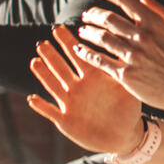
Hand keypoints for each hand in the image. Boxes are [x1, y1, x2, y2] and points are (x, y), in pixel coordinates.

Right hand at [27, 25, 147, 154]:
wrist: (125, 135)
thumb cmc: (128, 109)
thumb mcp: (128, 87)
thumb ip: (125, 68)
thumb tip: (131, 44)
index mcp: (93, 76)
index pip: (79, 55)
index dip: (69, 43)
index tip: (59, 28)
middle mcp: (78, 87)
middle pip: (61, 68)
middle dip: (52, 55)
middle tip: (42, 42)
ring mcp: (70, 103)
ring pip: (54, 86)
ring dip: (44, 75)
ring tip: (35, 61)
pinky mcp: (66, 121)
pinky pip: (51, 112)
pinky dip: (42, 106)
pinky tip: (32, 98)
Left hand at [75, 0, 163, 112]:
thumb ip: (160, 9)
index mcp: (154, 23)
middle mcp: (141, 37)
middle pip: (108, 18)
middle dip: (93, 13)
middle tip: (86, 15)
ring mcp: (132, 56)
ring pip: (101, 37)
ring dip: (87, 31)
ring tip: (82, 30)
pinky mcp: (125, 74)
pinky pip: (100, 60)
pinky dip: (86, 53)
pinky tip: (79, 49)